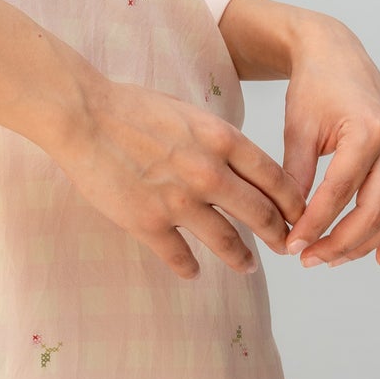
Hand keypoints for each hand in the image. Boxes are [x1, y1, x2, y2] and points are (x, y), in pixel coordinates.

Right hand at [48, 76, 305, 280]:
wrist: (82, 115)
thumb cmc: (130, 106)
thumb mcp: (188, 112)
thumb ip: (216, 139)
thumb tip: (237, 162)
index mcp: (222, 139)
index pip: (275, 179)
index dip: (292, 203)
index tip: (297, 215)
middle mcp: (209, 173)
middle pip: (261, 215)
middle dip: (278, 235)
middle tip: (284, 245)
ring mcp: (180, 202)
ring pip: (228, 242)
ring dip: (242, 258)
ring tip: (248, 266)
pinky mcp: (149, 223)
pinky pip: (180, 257)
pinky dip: (190, 268)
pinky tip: (193, 272)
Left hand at [279, 18, 379, 267]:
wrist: (339, 57)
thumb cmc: (314, 88)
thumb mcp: (298, 128)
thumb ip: (295, 174)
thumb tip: (290, 222)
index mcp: (367, 131)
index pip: (340, 191)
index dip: (316, 223)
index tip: (292, 245)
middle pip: (373, 210)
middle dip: (340, 242)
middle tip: (307, 260)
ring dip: (363, 244)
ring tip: (330, 261)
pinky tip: (377, 258)